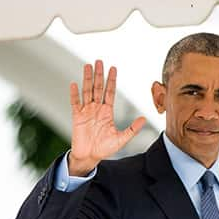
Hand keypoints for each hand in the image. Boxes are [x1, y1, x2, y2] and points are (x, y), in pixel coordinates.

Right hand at [68, 60, 145, 175]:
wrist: (90, 157)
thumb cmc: (104, 149)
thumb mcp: (121, 139)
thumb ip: (132, 129)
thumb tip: (143, 119)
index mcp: (107, 112)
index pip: (110, 92)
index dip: (111, 80)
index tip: (113, 68)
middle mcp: (97, 108)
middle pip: (98, 88)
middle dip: (99, 75)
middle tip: (99, 61)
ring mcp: (86, 111)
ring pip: (86, 91)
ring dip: (87, 79)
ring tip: (88, 66)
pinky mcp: (77, 117)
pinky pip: (75, 103)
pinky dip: (74, 94)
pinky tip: (74, 84)